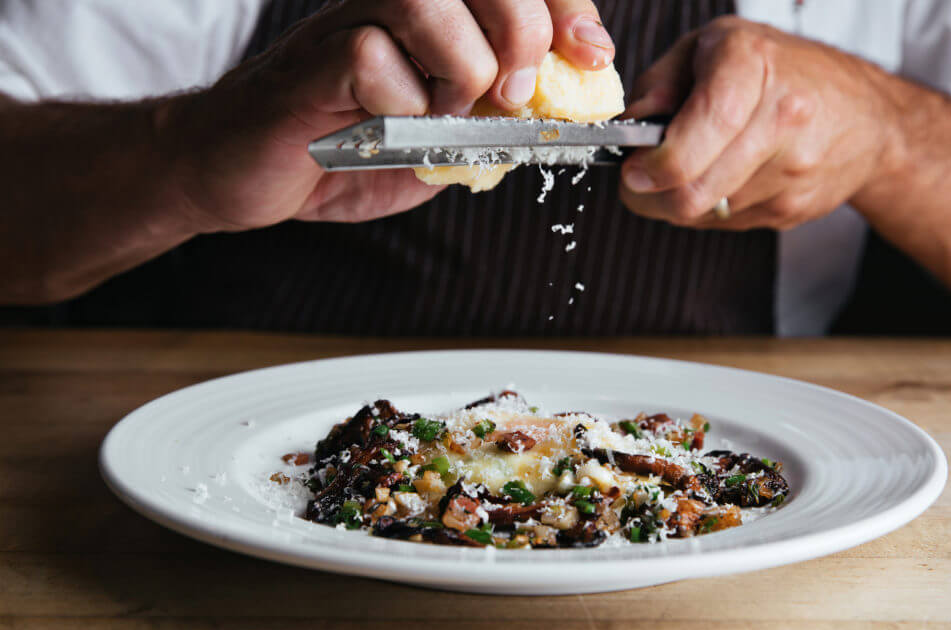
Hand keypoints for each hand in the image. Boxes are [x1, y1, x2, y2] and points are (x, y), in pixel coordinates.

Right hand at [161, 0, 615, 231]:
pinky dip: (399, 103)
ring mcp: (350, 22)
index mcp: (429, 16)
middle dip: (525, 30)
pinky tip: (384, 128)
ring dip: (460, 66)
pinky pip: (372, 55)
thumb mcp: (435, 152)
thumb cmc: (337, 157)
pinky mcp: (314, 58)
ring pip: (428, 1)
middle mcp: (390, 3)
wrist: (240, 175)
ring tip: (449, 111)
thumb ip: (486, 131)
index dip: (563, 5)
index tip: (593, 52)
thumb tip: (553, 116)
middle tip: (517, 91)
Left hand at [619, 17, 901, 229]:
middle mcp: (782, 116)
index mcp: (753, 64)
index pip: (701, 131)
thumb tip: (628, 130)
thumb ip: (660, 84)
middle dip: (652, 194)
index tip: (634, 170)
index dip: (657, 163)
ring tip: (694, 167)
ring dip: (680, 200)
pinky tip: (728, 177)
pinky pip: (726, 223)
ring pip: (703, 214)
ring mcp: (793, 168)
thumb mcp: (712, 49)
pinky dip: (712, 208)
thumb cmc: (781, 72)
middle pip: (693, 191)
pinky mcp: (794, 208)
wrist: (869, 117)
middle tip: (643, 179)